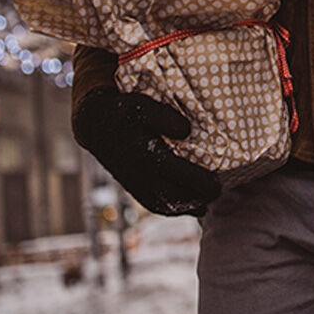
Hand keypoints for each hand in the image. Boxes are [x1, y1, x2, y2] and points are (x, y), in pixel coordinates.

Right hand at [72, 86, 220, 216]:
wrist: (96, 123)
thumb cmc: (125, 110)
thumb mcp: (142, 104)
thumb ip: (164, 116)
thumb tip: (186, 131)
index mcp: (140, 151)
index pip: (173, 171)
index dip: (196, 180)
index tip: (217, 183)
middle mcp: (135, 171)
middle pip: (168, 193)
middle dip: (195, 197)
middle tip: (218, 193)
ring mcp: (132, 181)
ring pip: (159, 203)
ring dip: (184, 207)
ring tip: (205, 204)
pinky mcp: (130, 185)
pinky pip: (151, 203)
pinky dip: (170, 209)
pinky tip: (189, 208)